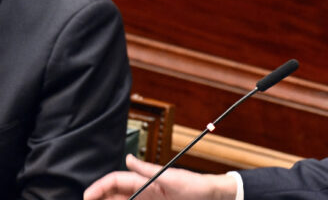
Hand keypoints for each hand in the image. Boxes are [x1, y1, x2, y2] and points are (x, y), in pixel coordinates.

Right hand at [83, 154, 236, 199]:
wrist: (212, 198)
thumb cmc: (195, 185)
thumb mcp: (172, 177)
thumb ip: (148, 170)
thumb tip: (128, 158)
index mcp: (144, 181)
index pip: (115, 182)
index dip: (99, 188)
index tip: (86, 196)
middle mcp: (143, 192)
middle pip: (113, 195)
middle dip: (98, 199)